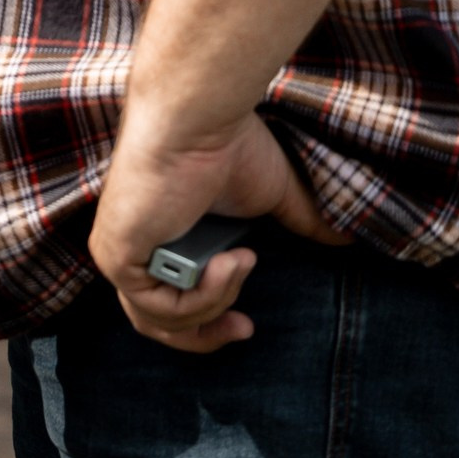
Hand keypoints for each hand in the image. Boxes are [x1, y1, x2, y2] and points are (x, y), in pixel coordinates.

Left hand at [88, 101, 341, 352]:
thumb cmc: (227, 146)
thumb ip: (300, 221)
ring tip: (239, 260)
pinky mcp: (114, 256)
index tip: (246, 326)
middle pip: (157, 326)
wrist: (198, 121)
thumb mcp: (271, 195)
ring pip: (164, 320)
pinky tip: (226, 261)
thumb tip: (344, 239)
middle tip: (243, 329)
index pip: (167, 304)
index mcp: (159, 238)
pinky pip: (159, 307)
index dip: (207, 325)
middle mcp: (132, 248)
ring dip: (215, 302)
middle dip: (205, 336)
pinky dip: (200, 296)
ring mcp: (118, 253)